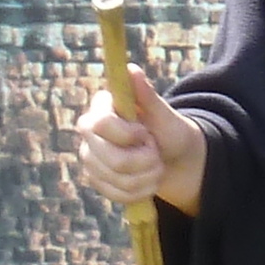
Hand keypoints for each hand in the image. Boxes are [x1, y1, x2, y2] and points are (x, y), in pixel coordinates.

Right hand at [74, 68, 206, 215]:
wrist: (175, 160)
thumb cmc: (169, 131)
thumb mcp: (165, 115)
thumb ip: (147, 96)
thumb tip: (131, 69)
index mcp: (102, 108)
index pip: (100, 124)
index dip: (126, 134)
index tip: (145, 134)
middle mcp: (89, 132)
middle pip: (108, 158)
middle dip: (143, 160)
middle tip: (156, 153)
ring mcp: (90, 158)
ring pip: (116, 179)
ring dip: (147, 177)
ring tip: (156, 166)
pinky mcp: (96, 180)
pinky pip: (116, 195)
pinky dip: (140, 191)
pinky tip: (148, 181)